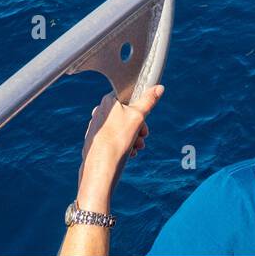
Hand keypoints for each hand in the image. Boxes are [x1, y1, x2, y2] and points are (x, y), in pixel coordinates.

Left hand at [77, 85, 163, 199]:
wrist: (100, 167)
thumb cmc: (118, 140)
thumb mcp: (138, 117)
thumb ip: (149, 101)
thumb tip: (159, 88)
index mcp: (107, 101)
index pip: (128, 97)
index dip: (140, 108)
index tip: (145, 118)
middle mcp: (99, 112)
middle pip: (126, 114)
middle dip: (138, 127)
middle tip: (143, 136)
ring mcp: (96, 128)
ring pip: (121, 128)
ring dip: (133, 138)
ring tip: (136, 148)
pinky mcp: (95, 141)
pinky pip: (113, 139)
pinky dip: (123, 145)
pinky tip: (128, 154)